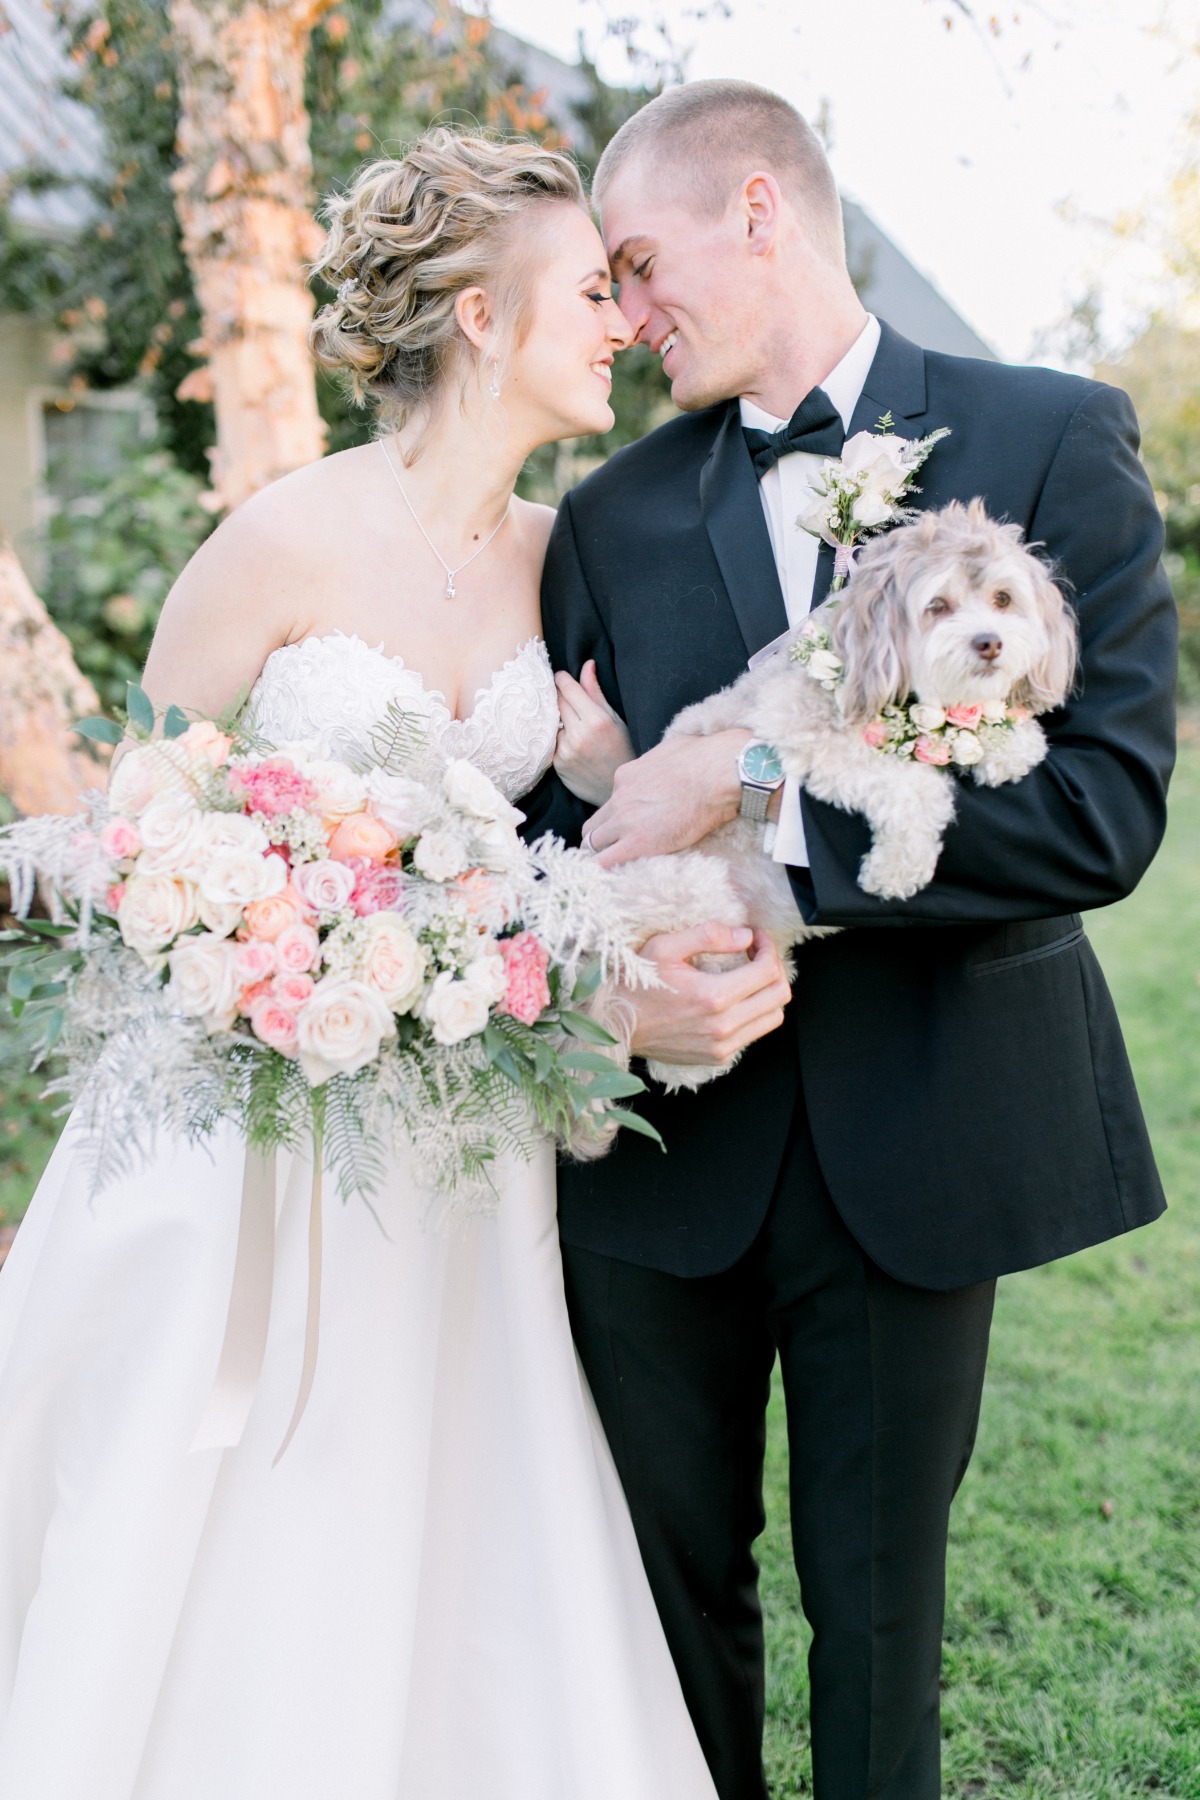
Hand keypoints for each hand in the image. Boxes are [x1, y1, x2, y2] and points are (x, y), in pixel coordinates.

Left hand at [554, 661, 635, 805]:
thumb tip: (587, 664)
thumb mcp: (615, 719)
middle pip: (557, 702)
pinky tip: (570, 741)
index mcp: (597, 720)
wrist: (617, 790)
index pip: (568, 689)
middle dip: (559, 697)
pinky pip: (551, 741)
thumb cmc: (622, 751)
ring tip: (572, 724)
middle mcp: (579, 734)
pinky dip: (557, 737)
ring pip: (552, 722)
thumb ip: (596, 692)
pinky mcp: (557, 763)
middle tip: (565, 698)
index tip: (560, 677)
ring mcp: (566, 750)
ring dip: (558, 719)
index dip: (562, 679)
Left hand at [585, 729, 751, 866]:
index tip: (628, 827)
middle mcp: (619, 798)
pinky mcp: (637, 842)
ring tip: (615, 868)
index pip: (610, 803)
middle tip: (615, 851)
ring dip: (602, 855)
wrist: (717, 773)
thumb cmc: (704, 758)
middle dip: (600, 839)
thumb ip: (659, 762)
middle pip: (594, 825)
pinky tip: (613, 878)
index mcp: (625, 777)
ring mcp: (624, 821)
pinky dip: (605, 870)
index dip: (617, 818)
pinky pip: (605, 862)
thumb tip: (670, 762)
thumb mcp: (670, 750)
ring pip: (593, 844)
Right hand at [628, 925, 790, 1065]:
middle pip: (779, 995)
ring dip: (768, 993)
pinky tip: (734, 999)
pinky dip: (754, 1014)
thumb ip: (708, 935)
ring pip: (773, 1017)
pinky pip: (754, 1034)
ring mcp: (722, 1046)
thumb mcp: (665, 947)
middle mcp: (723, 1026)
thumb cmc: (636, 985)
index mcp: (713, 996)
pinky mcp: (718, 1057)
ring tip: (749, 977)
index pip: (768, 971)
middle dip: (774, 968)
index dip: (768, 948)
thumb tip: (744, 936)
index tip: (755, 938)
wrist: (615, 1026)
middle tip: (756, 955)